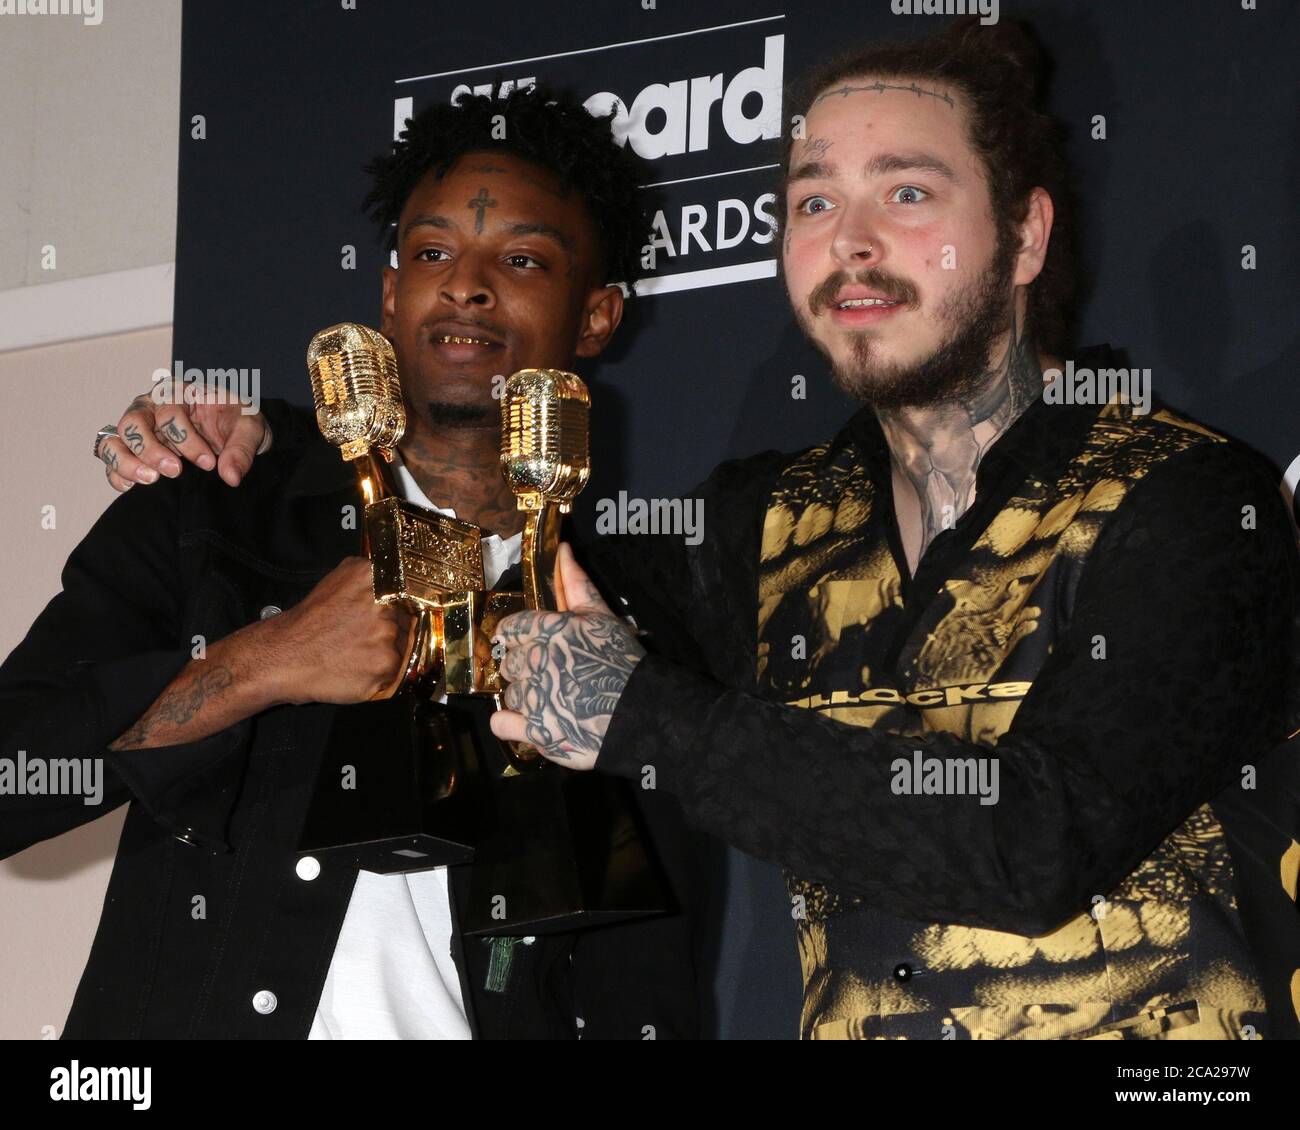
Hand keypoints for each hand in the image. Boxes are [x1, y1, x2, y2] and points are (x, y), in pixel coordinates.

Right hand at [97, 379, 271, 491]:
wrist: (237, 435)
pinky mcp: (133, 450)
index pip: (169, 412)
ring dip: (127, 462)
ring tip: (151, 480)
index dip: (186, 439)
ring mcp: (139, 428)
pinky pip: (112, 459)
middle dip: (151, 449)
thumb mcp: (251, 428)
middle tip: (175, 471)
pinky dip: (117, 473)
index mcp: (179, 392)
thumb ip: (242, 449)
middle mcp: (152, 406)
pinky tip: (133, 486)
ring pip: (115, 439)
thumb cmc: (238, 422)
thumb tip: (230, 477)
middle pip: (133, 422)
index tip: (208, 462)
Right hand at [259, 557, 415, 704]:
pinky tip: (358, 666)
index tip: (396, 613)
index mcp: (377, 577)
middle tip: (363, 636)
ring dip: (386, 650)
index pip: (411, 590)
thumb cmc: (310, 621)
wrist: (284, 656)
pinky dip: (381, 671)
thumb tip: (394, 576)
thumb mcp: (337, 580)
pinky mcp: (386, 664)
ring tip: (357, 652)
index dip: (403, 604)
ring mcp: (387, 635)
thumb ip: (370, 575)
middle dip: (391, 629)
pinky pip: (397, 668)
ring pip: (404, 644)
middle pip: (408, 619)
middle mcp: (386, 604)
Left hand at [489, 543, 645, 768]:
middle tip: (552, 675)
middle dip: (526, 668)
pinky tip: (532, 721)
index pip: (509, 628)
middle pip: (509, 662)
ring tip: (553, 699)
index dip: (520, 638)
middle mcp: (536, 661)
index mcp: (549, 630)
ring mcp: (535, 698)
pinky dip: (511, 724)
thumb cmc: (622, 660)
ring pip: (509, 693)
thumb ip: (576, 583)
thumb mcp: (601, 616)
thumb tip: (562, 549)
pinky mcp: (536, 731)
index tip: (534, 647)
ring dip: (525, 697)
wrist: (641, 711)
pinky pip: (501, 724)